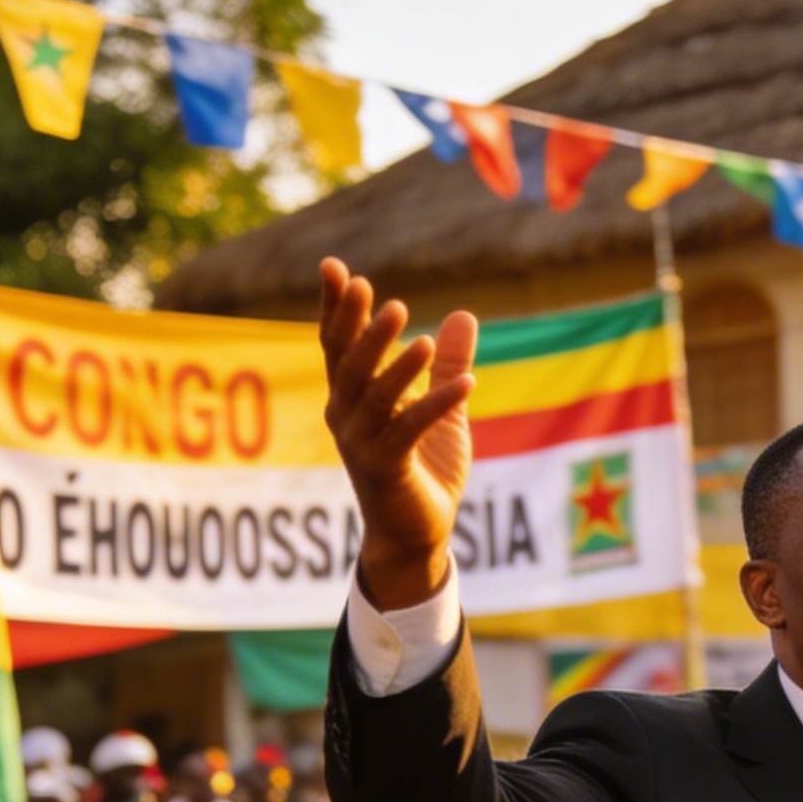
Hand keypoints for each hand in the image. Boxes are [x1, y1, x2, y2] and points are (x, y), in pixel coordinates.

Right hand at [319, 256, 477, 609]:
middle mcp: (346, 417)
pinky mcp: (386, 469)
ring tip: (424, 338)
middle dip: (362, 329)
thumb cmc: (423, 469)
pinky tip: (468, 383)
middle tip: (386, 298)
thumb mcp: (441, 408)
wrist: (416, 533)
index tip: (335, 267)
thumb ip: (445, 364)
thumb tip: (462, 316)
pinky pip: (410, 431)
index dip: (335, 308)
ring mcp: (361, 444)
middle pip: (347, 364)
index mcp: (350, 398)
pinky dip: (438, 405)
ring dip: (399, 366)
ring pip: (375, 396)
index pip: (336, 345)